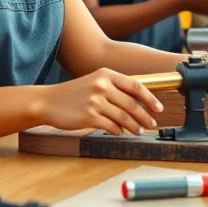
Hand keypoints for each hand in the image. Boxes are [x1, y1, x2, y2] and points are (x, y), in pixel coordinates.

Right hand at [39, 68, 163, 136]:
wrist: (48, 101)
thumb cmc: (73, 93)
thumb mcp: (94, 81)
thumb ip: (114, 87)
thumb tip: (137, 101)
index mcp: (106, 74)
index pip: (135, 86)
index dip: (150, 98)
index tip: (159, 108)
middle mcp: (102, 85)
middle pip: (132, 104)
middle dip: (145, 116)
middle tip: (151, 124)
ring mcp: (95, 101)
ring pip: (123, 117)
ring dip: (134, 126)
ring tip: (138, 131)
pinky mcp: (89, 116)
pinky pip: (111, 126)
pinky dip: (118, 131)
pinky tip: (120, 132)